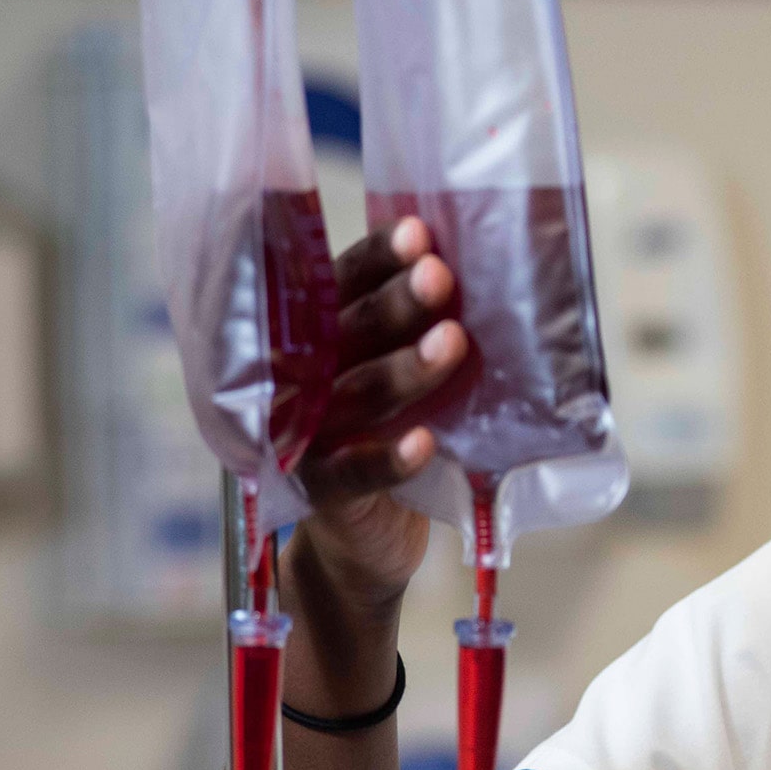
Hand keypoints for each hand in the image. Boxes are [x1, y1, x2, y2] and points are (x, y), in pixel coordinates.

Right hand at [288, 215, 467, 614]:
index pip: (342, 282)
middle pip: (350, 328)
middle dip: (398, 302)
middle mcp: (301, 374)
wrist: (362, 537)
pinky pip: (354, 472)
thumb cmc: (385, 433)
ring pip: (357, 392)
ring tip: (453, 342)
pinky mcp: (317, 491)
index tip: (420, 233)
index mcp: (318, 332)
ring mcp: (302, 432)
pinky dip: (388, 458)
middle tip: (439, 276)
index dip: (379, 257)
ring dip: (405, 368)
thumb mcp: (394, 374)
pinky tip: (425, 443)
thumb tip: (469, 269)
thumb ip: (412, 329)